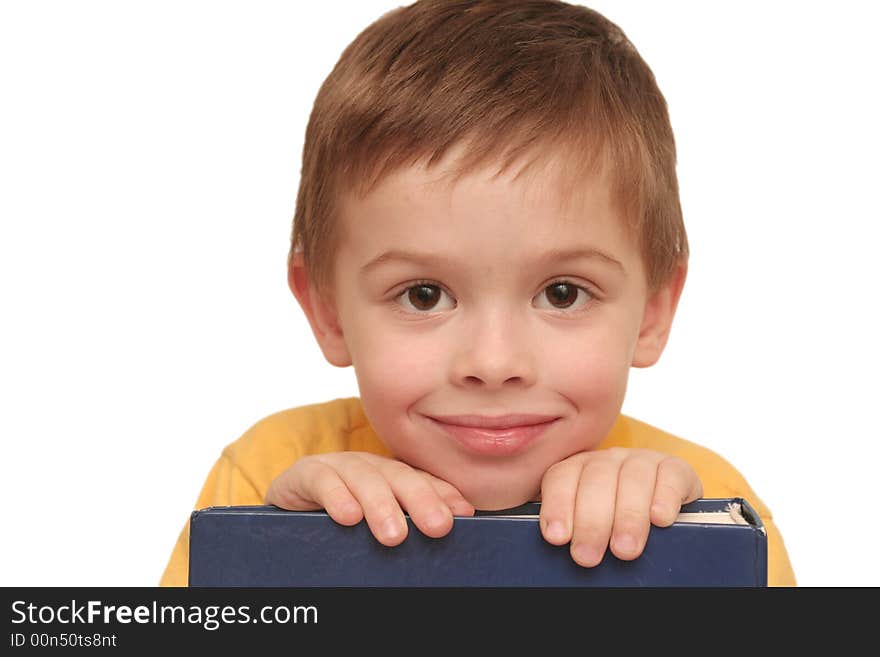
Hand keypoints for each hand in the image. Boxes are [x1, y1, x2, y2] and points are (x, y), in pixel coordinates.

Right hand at [265, 451, 474, 545]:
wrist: (282, 517)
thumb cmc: (334, 530)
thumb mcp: (371, 530)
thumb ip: (401, 529)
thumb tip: (438, 547)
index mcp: (389, 478)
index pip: (421, 481)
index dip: (443, 494)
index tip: (463, 514)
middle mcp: (367, 467)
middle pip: (398, 476)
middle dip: (421, 500)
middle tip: (438, 527)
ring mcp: (336, 466)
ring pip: (364, 477)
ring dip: (381, 504)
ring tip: (394, 535)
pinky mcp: (304, 473)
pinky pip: (322, 480)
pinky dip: (336, 496)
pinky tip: (348, 517)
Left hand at [538, 447, 702, 566]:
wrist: (664, 508)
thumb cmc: (616, 523)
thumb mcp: (591, 525)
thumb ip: (575, 531)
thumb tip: (566, 551)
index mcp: (579, 469)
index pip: (561, 478)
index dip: (558, 506)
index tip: (557, 538)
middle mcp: (608, 460)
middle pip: (596, 480)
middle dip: (591, 522)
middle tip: (587, 557)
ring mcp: (642, 460)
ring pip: (633, 478)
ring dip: (628, 516)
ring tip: (624, 550)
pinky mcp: (675, 468)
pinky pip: (670, 475)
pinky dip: (665, 497)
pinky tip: (660, 520)